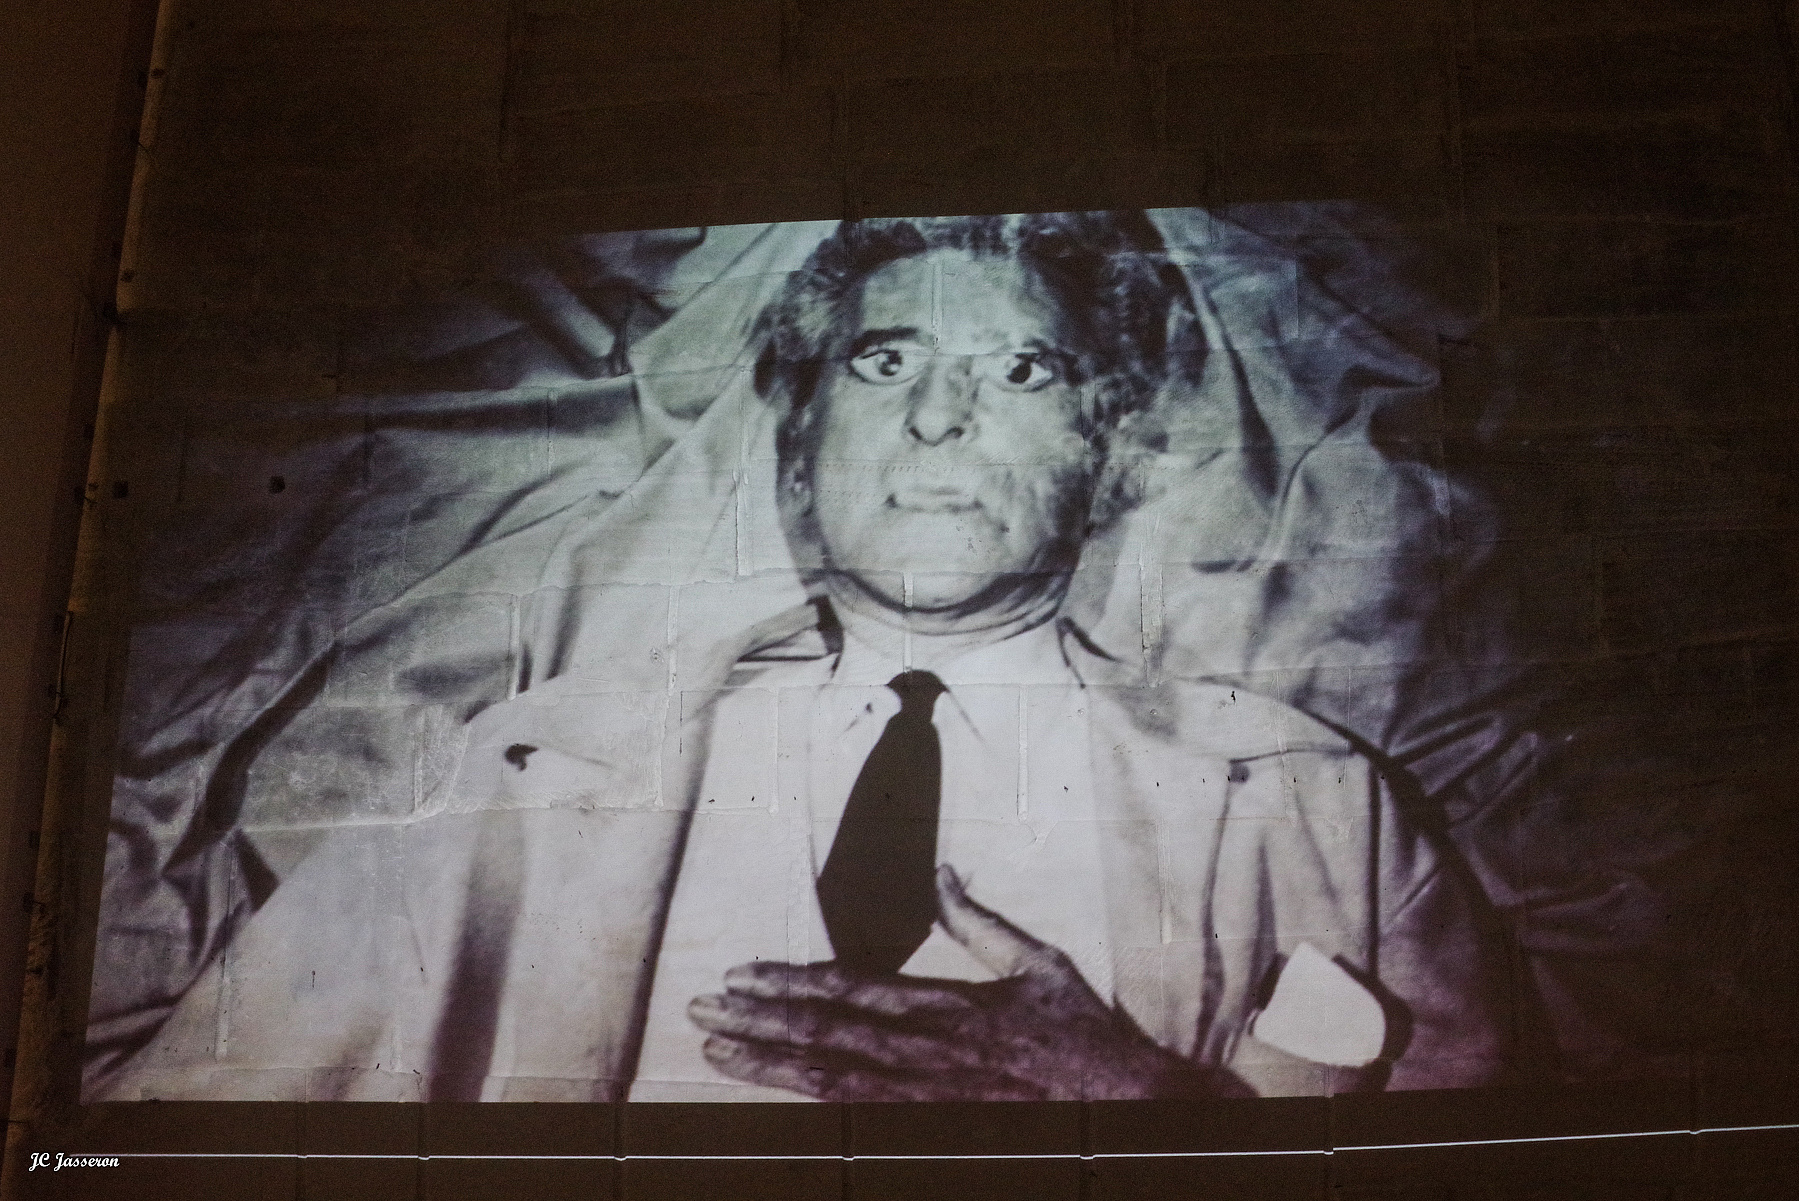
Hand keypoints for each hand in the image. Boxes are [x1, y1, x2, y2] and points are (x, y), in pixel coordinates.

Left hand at [686, 865, 1213, 1099]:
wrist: (1129, 1106)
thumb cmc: (1084, 1034)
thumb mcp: (1040, 960)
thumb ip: (980, 920)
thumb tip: (942, 869)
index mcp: (950, 1004)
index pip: (852, 987)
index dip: (790, 979)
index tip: (743, 971)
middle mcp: (929, 1049)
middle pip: (825, 1029)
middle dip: (757, 1016)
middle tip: (700, 1006)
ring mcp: (927, 1094)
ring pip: (829, 1075)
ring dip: (767, 1060)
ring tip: (715, 1048)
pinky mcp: (932, 1125)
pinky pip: (857, 1112)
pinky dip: (808, 1098)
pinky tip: (771, 1090)